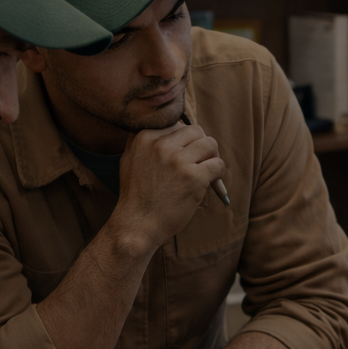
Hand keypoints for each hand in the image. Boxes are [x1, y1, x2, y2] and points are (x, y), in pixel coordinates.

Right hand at [109, 122, 224, 251]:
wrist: (137, 225)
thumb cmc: (136, 196)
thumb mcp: (129, 159)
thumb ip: (143, 140)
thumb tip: (165, 125)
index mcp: (145, 136)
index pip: (177, 124)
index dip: (185, 140)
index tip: (185, 154)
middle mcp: (161, 145)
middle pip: (196, 131)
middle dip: (201, 145)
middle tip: (200, 162)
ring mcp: (178, 161)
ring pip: (210, 144)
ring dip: (212, 157)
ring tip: (206, 171)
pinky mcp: (193, 177)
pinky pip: (218, 164)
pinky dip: (218, 173)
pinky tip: (211, 183)